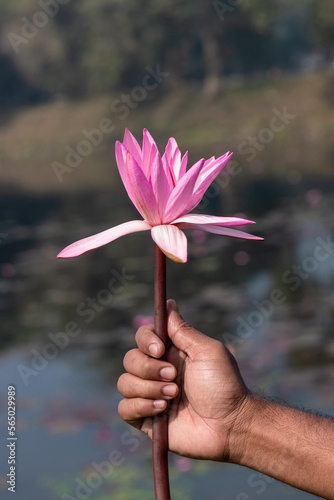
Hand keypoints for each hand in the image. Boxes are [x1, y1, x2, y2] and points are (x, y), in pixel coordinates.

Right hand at [118, 300, 249, 461]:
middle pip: (130, 359)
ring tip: (173, 396)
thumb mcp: (208, 351)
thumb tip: (168, 302)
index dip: (146, 340)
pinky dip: (140, 406)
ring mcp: (150, 394)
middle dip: (149, 368)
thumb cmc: (224, 385)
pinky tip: (162, 410)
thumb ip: (183, 330)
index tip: (160, 350)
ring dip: (148, 388)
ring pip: (124, 382)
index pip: (143, 337)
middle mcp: (157, 371)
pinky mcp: (146, 418)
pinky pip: (124, 408)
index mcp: (170, 353)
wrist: (230, 425)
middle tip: (173, 377)